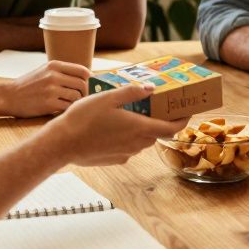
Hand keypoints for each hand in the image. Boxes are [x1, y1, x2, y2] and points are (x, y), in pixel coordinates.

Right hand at [6, 60, 89, 117]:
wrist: (9, 96)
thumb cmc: (29, 85)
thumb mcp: (44, 71)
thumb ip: (63, 73)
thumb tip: (87, 78)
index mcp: (54, 66)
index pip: (83, 71)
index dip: (90, 80)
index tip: (90, 86)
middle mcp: (53, 76)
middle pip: (82, 84)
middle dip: (85, 93)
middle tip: (82, 98)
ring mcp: (51, 90)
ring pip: (77, 97)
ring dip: (76, 102)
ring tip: (69, 104)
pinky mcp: (49, 104)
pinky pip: (68, 107)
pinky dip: (68, 109)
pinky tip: (62, 109)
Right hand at [45, 84, 186, 166]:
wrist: (62, 144)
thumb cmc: (84, 118)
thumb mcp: (108, 97)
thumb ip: (132, 93)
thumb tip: (150, 88)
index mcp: (140, 128)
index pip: (172, 128)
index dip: (182, 120)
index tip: (187, 112)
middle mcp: (136, 144)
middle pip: (156, 133)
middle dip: (159, 121)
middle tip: (154, 106)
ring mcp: (125, 154)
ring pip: (142, 141)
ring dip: (142, 129)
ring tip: (130, 114)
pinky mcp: (114, 160)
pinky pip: (128, 147)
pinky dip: (127, 137)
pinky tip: (112, 127)